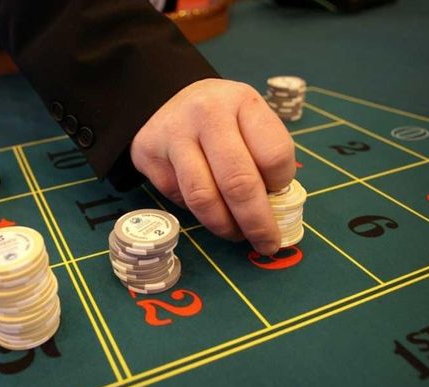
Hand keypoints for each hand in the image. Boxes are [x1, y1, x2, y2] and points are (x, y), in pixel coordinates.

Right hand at [131, 78, 295, 254]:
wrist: (170, 100)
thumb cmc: (223, 119)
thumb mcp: (251, 122)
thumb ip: (265, 159)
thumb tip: (273, 213)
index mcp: (242, 102)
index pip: (273, 155)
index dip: (281, 184)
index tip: (279, 194)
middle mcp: (206, 114)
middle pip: (238, 182)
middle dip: (256, 223)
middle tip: (267, 244)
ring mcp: (173, 133)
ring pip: (203, 198)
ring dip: (224, 226)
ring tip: (236, 234)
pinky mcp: (148, 153)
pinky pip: (177, 198)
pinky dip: (195, 211)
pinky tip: (205, 204)